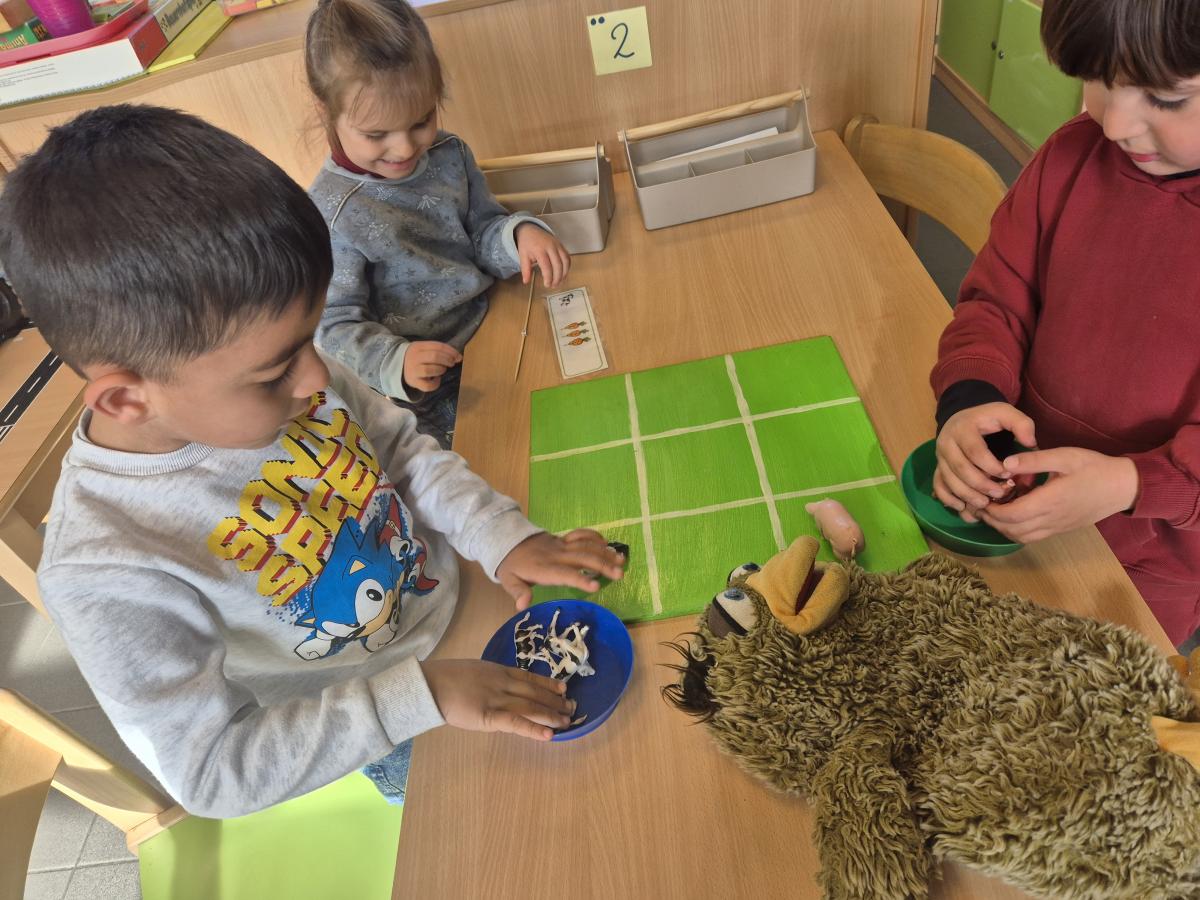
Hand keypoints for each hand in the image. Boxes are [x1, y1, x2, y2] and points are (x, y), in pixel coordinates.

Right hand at [403, 341, 461, 392]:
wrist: (398, 367)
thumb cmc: (418, 358)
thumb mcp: (424, 349)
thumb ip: (439, 351)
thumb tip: (458, 357)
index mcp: (418, 346)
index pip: (437, 346)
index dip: (451, 351)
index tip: (458, 357)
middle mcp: (414, 358)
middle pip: (434, 357)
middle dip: (447, 360)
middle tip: (451, 363)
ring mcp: (413, 370)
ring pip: (430, 370)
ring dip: (440, 370)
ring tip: (442, 370)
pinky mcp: (413, 382)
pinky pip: (427, 385)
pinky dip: (435, 384)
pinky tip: (436, 379)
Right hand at [420, 658, 574, 740]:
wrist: (430, 685)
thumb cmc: (446, 678)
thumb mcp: (473, 671)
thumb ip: (490, 679)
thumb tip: (503, 689)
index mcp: (498, 670)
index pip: (529, 677)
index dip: (548, 684)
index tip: (563, 688)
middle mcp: (503, 683)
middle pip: (535, 692)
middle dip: (555, 701)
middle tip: (572, 707)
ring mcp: (497, 699)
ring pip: (531, 706)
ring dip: (551, 715)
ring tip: (567, 721)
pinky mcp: (489, 716)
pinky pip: (516, 723)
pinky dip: (534, 728)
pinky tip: (549, 735)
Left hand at [497, 529, 625, 609]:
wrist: (509, 540)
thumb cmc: (512, 566)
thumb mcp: (509, 580)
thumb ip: (518, 592)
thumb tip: (522, 607)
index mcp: (544, 569)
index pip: (565, 574)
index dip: (580, 580)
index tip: (596, 587)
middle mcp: (556, 555)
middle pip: (582, 558)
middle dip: (603, 565)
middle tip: (620, 574)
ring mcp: (561, 545)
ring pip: (586, 546)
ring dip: (605, 552)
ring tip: (622, 560)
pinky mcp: (564, 539)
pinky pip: (581, 534)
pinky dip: (595, 537)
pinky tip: (608, 545)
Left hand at [515, 223, 569, 288]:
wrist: (530, 229)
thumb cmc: (526, 244)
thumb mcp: (522, 256)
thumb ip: (525, 269)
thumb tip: (526, 281)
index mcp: (540, 250)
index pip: (547, 266)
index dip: (548, 277)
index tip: (547, 284)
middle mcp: (550, 247)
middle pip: (558, 265)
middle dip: (557, 277)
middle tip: (553, 285)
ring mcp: (557, 245)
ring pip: (565, 261)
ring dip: (564, 273)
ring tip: (560, 281)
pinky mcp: (561, 245)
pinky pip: (567, 257)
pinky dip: (567, 266)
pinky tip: (563, 274)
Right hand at [934, 402, 1036, 522]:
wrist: (964, 419)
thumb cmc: (987, 418)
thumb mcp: (1005, 413)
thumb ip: (1021, 424)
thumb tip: (1030, 443)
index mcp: (962, 429)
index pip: (975, 451)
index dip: (991, 466)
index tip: (1008, 475)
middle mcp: (946, 443)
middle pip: (960, 469)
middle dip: (981, 485)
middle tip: (1000, 494)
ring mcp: (940, 457)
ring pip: (949, 480)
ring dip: (967, 495)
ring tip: (985, 504)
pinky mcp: (938, 468)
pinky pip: (938, 486)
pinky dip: (949, 499)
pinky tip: (963, 507)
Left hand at [978, 447, 1138, 543]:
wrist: (1124, 486)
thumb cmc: (1094, 467)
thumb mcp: (1064, 456)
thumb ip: (1034, 460)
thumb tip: (1004, 464)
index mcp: (1050, 501)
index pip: (1011, 515)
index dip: (992, 510)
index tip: (981, 496)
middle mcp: (1052, 519)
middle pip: (1012, 529)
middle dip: (992, 519)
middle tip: (980, 503)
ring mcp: (1057, 527)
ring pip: (1021, 537)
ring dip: (1003, 527)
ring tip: (993, 509)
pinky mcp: (1061, 529)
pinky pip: (1032, 537)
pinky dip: (1016, 530)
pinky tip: (1012, 515)